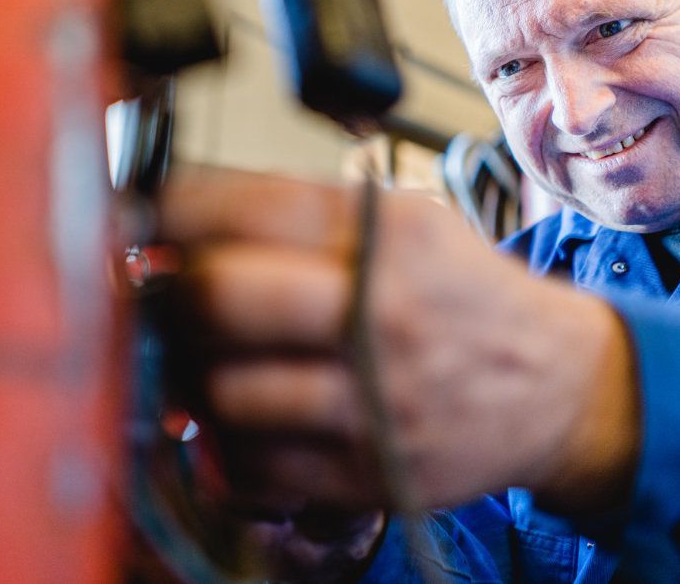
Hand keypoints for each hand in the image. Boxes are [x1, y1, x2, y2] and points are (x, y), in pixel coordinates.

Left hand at [157, 167, 639, 512]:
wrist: (555, 385)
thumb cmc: (465, 294)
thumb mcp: (408, 220)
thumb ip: (302, 215)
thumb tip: (178, 221)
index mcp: (388, 233)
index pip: (242, 206)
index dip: (160, 206)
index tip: (125, 211)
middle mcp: (381, 313)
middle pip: (216, 297)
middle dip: (159, 292)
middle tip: (147, 289)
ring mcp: (376, 402)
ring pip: (220, 391)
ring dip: (184, 372)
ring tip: (194, 355)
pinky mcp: (369, 473)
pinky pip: (250, 464)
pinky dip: (222, 440)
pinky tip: (238, 414)